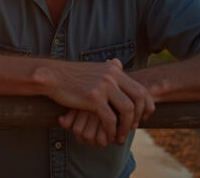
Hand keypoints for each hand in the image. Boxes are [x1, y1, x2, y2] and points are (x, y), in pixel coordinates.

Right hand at [37, 58, 154, 143]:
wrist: (52, 76)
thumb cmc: (71, 75)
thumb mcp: (93, 68)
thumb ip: (108, 70)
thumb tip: (118, 63)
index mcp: (114, 70)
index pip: (140, 88)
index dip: (146, 104)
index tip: (143, 116)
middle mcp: (111, 76)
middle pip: (138, 98)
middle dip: (139, 116)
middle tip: (133, 127)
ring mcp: (103, 86)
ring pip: (127, 110)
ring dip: (126, 126)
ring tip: (120, 135)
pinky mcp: (93, 98)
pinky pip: (110, 119)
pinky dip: (111, 130)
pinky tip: (108, 135)